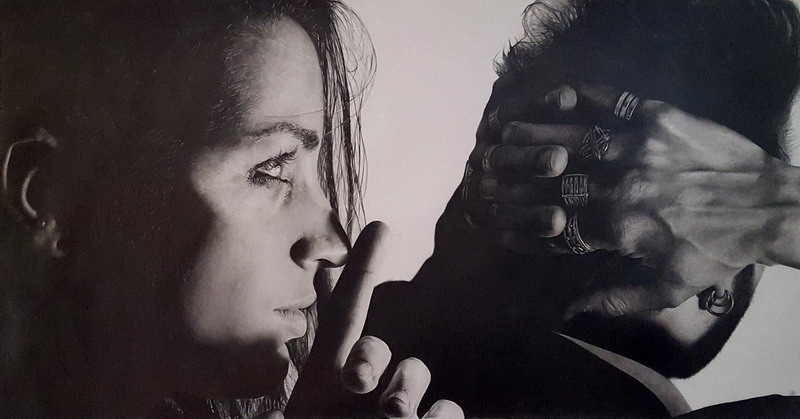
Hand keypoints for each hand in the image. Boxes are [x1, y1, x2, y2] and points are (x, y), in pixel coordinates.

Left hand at [283, 222, 462, 417]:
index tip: (381, 227)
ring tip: (396, 413)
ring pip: (413, 375)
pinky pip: (446, 410)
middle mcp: (364, 391)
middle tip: (356, 379)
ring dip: (407, 386)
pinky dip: (443, 414)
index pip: (345, 317)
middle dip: (370, 356)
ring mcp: (400, 410)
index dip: (360, 274)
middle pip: (374, 349)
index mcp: (326, 382)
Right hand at [470, 83, 799, 315]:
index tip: (496, 222)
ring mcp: (638, 146)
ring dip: (533, 134)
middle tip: (484, 169)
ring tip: (505, 132)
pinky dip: (579, 97)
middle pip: (552, 179)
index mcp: (619, 227)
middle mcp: (620, 185)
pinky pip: (610, 102)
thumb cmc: (717, 250)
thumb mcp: (668, 287)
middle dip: (513, 174)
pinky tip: (555, 95)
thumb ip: (614, 298)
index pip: (555, 225)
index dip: (521, 224)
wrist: (771, 206)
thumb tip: (566, 313)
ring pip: (572, 138)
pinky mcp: (659, 117)